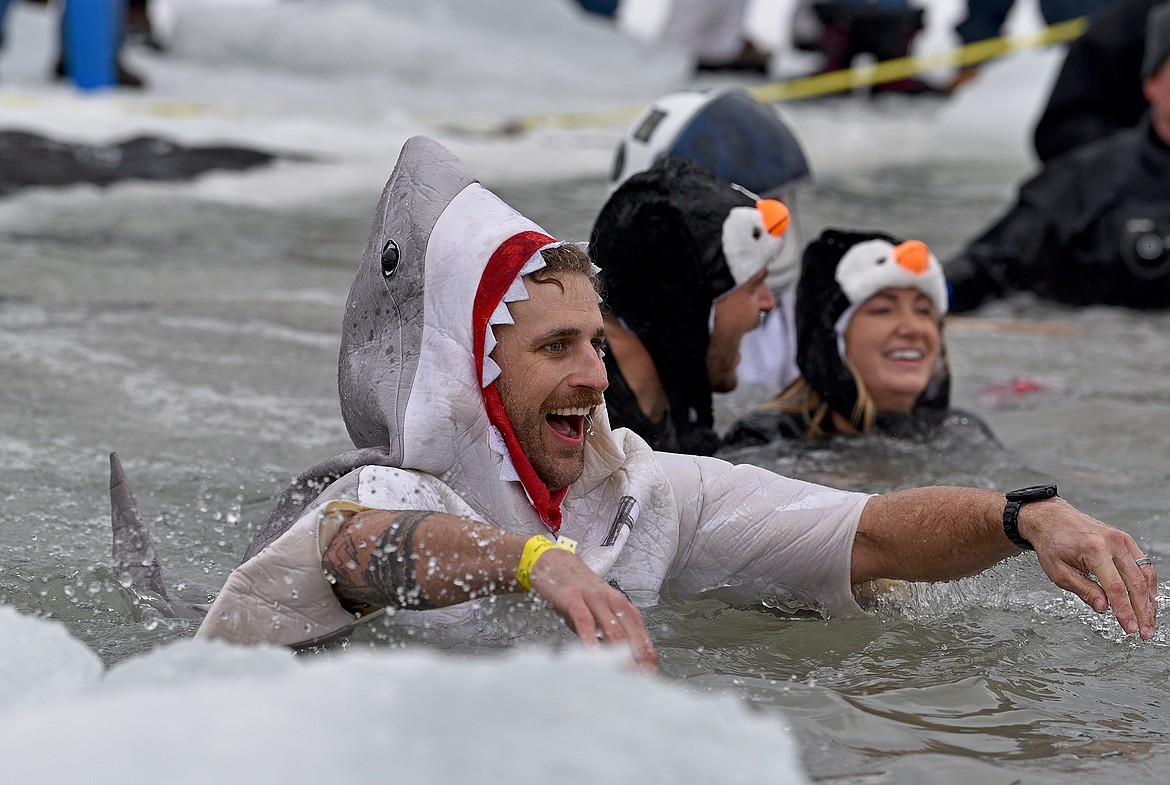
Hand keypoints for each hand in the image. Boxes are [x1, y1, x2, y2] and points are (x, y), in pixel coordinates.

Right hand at [528, 547, 658, 671]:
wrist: (554, 562)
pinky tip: (592, 656)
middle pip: (631, 635)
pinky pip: (585, 622)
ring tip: (624, 676)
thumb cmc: (577, 592)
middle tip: (640, 682)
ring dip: (619, 654)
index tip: (650, 676)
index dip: (647, 656)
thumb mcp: (598, 611)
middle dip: (638, 660)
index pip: (641, 634)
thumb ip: (609, 632)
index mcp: (622, 605)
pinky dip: (590, 641)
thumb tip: (620, 660)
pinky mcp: (574, 598)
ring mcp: (594, 598)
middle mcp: (613, 601)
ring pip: (613, 629)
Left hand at [1023, 498, 1157, 639]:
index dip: (1125, 611)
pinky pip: (1143, 565)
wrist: (1051, 518)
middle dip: (1142, 611)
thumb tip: (1104, 608)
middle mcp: (1113, 543)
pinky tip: (1147, 600)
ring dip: (1149, 600)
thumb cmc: (1052, 543)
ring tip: (1148, 621)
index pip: (1115, 588)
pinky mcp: (1126, 540)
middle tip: (1144, 632)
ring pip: (1145, 574)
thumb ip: (1083, 590)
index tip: (1130, 629)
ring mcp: (1122, 540)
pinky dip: (1148, 584)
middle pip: (1136, 583)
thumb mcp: (1058, 571)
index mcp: (1094, 550)